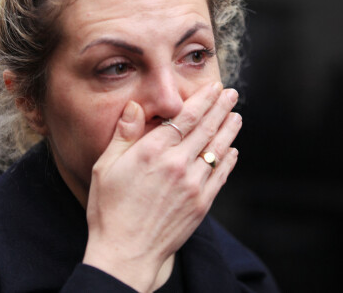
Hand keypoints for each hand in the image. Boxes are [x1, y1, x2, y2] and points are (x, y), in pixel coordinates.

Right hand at [83, 82, 240, 291]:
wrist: (126, 253)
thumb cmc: (110, 210)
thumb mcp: (106, 167)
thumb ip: (123, 134)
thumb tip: (136, 107)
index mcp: (153, 152)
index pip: (185, 117)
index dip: (202, 100)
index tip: (213, 88)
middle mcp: (177, 165)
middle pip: (206, 129)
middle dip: (221, 108)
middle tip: (231, 94)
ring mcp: (193, 185)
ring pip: (218, 150)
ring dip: (229, 130)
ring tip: (236, 116)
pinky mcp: (201, 204)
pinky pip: (221, 175)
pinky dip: (229, 160)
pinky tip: (233, 150)